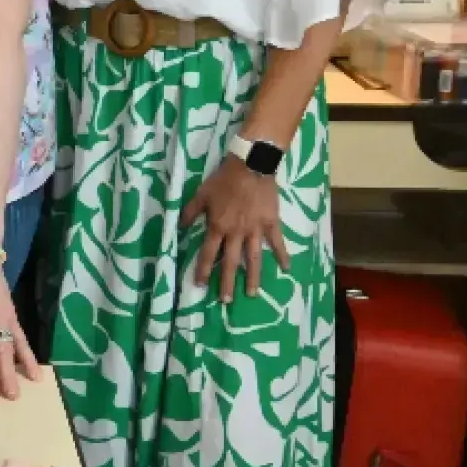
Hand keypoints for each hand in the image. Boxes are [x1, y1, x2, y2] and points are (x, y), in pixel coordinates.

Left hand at [181, 157, 289, 304]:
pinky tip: (286, 269)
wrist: (250, 166)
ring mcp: (255, 230)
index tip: (200, 285)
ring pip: (253, 258)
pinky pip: (277, 243)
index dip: (203, 270)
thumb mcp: (201, 195)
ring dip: (252, 277)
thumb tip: (180, 227)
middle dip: (226, 282)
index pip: (208, 253)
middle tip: (225, 301)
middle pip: (230, 262)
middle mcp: (236, 233)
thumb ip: (190, 212)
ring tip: (251, 294)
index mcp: (218, 227)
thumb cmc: (223, 180)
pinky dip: (282, 255)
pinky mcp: (271, 223)